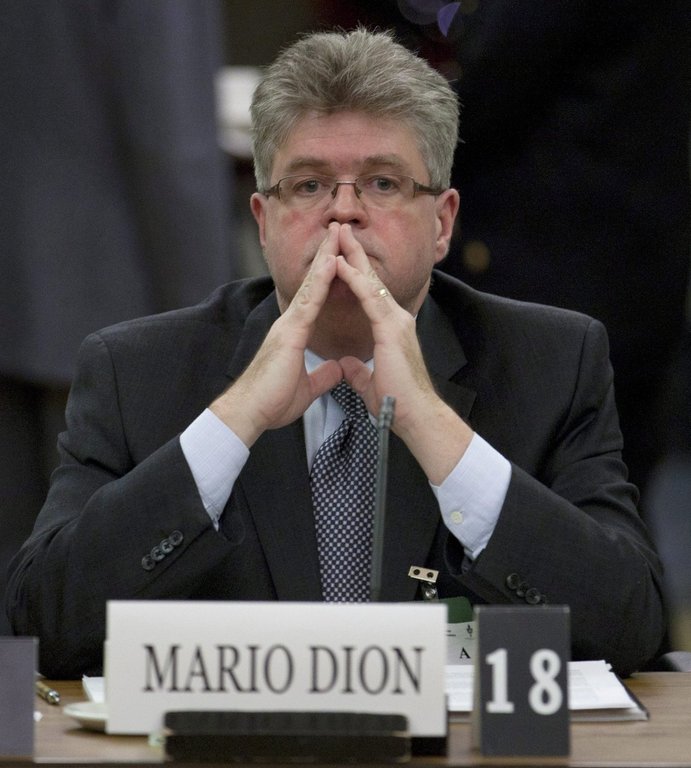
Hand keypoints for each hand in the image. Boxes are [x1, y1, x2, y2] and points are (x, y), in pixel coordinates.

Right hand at [209, 227, 343, 445]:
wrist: (249, 413)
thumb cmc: (271, 402)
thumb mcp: (306, 388)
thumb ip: (322, 376)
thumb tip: (339, 369)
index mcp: (294, 334)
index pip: (315, 298)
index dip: (328, 276)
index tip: (341, 256)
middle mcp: (290, 324)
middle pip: (312, 284)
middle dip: (327, 256)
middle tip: (340, 231)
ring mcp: (288, 325)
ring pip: (311, 285)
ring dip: (326, 258)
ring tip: (338, 234)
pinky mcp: (289, 333)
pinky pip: (309, 301)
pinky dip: (321, 280)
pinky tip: (333, 262)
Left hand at [334, 224, 473, 483]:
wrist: (416, 416)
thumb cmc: (398, 403)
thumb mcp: (371, 382)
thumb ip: (360, 371)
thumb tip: (348, 364)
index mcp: (392, 330)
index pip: (370, 294)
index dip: (355, 273)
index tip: (340, 255)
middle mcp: (397, 319)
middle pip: (372, 280)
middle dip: (354, 254)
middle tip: (340, 230)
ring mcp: (396, 322)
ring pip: (371, 282)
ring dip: (352, 257)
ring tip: (338, 234)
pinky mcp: (391, 329)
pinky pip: (369, 298)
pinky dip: (354, 279)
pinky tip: (340, 264)